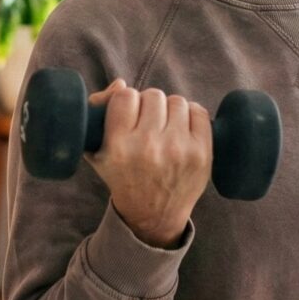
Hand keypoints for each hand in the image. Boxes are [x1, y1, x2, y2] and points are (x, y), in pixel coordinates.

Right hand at [85, 79, 211, 246]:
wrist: (154, 215)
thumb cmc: (123, 178)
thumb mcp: (97, 152)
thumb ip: (98, 114)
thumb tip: (120, 84)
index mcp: (119, 146)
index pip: (125, 96)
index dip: (126, 100)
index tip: (128, 112)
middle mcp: (149, 147)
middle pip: (153, 96)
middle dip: (149, 105)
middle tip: (148, 121)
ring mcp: (178, 150)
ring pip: (176, 101)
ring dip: (170, 110)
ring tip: (165, 126)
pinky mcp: (201, 153)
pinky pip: (199, 112)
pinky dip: (191, 115)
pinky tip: (182, 128)